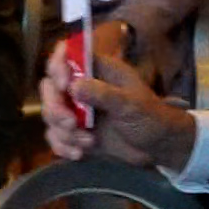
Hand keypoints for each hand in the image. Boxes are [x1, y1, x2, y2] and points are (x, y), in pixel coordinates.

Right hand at [49, 40, 194, 170]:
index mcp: (99, 70)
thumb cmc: (150, 117)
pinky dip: (63, 146)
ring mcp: (78, 110)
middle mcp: (83, 86)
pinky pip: (55, 136)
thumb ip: (103, 94)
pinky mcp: (76, 131)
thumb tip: (73, 86)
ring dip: (63, 131)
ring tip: (88, 142)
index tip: (64, 85)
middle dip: (56, 108)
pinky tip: (80, 153)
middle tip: (72, 123)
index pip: (68, 55)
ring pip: (51, 115)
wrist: (158, 147)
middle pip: (50, 88)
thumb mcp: (131, 104)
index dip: (58, 66)